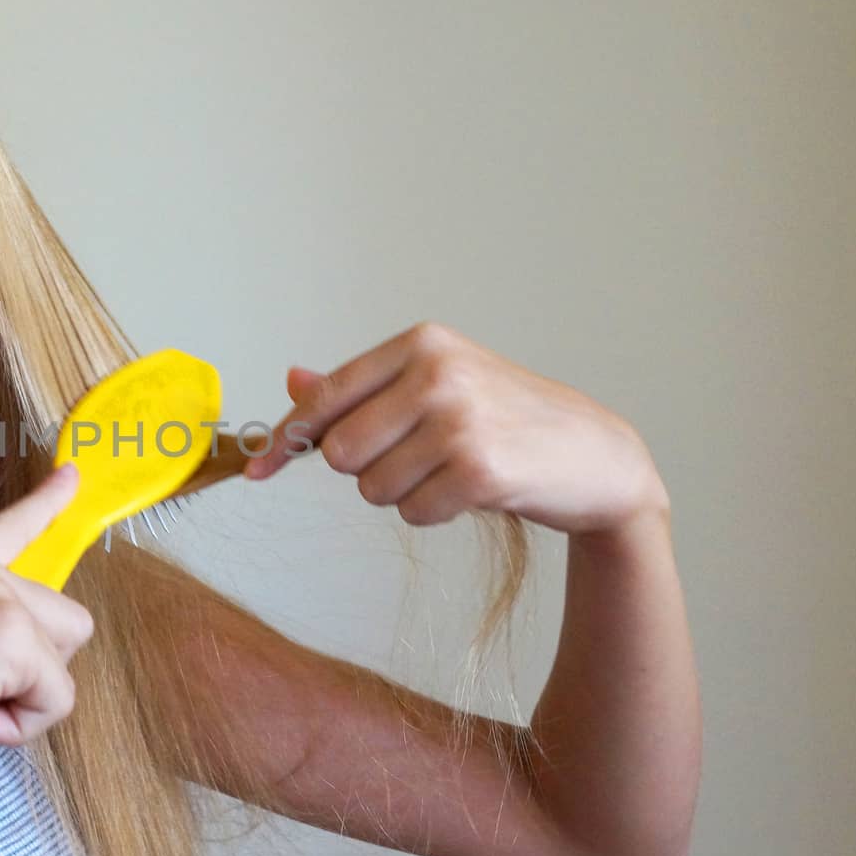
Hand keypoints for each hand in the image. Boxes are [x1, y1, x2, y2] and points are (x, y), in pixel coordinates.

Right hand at [0, 463, 94, 803]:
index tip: (71, 474)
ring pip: (66, 659)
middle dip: (32, 670)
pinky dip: (21, 726)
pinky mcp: (8, 631)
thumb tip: (22, 658)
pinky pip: (58, 698)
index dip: (47, 502)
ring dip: (27, 699)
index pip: (9, 526)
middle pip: (63, 620)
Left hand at [244, 321, 668, 535]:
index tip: (259, 467)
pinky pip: (411, 512)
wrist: (597, 456)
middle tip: (414, 460)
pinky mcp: (479, 469)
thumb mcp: (436, 386)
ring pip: (372, 487)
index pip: (326, 396)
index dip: (286, 438)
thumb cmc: (507, 420)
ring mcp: (459, 419)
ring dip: (403, 493)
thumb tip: (292, 380)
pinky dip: (432, 512)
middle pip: (340, 452)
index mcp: (420, 343)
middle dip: (366, 470)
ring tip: (450, 471)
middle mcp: (437, 372)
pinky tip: (471, 491)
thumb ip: (362, 388)